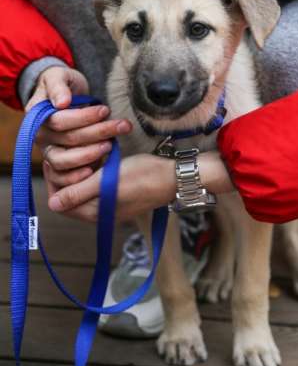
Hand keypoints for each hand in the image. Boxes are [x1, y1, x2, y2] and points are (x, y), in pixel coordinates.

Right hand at [27, 66, 131, 184]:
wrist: (64, 95)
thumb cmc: (62, 84)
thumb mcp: (59, 76)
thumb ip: (58, 86)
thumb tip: (62, 102)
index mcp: (37, 115)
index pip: (60, 121)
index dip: (84, 117)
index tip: (105, 110)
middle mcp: (41, 136)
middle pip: (68, 140)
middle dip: (99, 133)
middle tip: (123, 126)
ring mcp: (49, 150)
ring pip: (64, 161)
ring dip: (91, 155)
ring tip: (111, 145)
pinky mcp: (60, 163)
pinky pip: (62, 176)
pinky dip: (76, 176)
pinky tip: (96, 169)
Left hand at [45, 150, 233, 222]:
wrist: (177, 176)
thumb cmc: (145, 176)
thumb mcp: (109, 181)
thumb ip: (79, 193)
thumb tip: (52, 205)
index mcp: (94, 213)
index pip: (58, 202)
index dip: (58, 180)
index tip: (68, 159)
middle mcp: (99, 212)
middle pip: (68, 192)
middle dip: (70, 171)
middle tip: (83, 153)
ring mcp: (109, 203)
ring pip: (82, 184)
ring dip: (83, 166)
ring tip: (95, 152)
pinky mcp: (117, 193)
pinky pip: (96, 181)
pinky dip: (96, 168)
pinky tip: (103, 156)